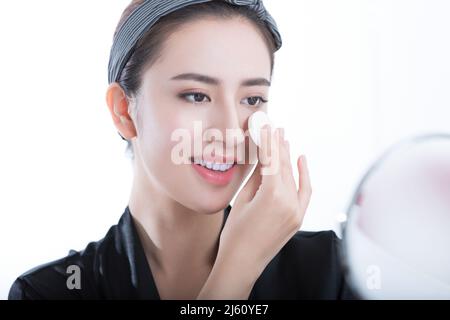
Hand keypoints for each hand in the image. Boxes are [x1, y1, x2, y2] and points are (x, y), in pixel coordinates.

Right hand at [197, 125, 311, 298]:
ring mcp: (297, 211)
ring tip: (283, 138)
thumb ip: (256, 177)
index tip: (267, 126)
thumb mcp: (242, 200)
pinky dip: (303, 175)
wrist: (243, 263)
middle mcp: (289, 202)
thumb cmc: (236, 234)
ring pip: (293, 176)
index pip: (271, 160)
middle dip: (278, 144)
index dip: (268, 141)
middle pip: (283, 165)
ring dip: (288, 156)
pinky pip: (305, 191)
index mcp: (272, 196)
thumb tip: (261, 156)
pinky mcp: (298, 217)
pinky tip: (300, 159)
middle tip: (274, 127)